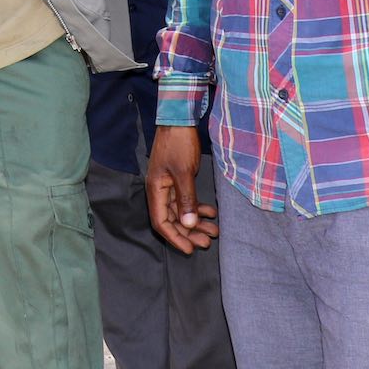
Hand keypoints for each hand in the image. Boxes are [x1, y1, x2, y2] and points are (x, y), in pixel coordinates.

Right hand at [147, 125, 217, 254]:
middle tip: (207, 242)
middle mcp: (160, 190)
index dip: (174, 237)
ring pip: (182, 211)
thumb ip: (186, 199)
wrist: (180, 119)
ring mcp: (169, 185)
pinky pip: (187, 200)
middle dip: (189, 233)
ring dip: (196, 222)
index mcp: (155, 189)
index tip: (189, 249)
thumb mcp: (184, 172)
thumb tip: (188, 225)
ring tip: (213, 231)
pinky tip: (211, 213)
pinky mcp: (179, 179)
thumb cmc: (178, 143)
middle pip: (172, 220)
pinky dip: (198, 208)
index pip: (161, 222)